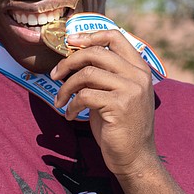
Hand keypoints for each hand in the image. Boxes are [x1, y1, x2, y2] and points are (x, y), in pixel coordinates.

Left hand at [49, 29, 159, 175]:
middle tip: (54, 75)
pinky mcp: (119, 105)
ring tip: (60, 101)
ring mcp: (131, 89)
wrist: (135, 157)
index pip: (115, 36)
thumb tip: (74, 57)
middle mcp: (138, 75)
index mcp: (139, 68)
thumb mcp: (118, 94)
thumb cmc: (120, 126)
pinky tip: (69, 115)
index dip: (89, 36)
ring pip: (87, 73)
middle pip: (96, 52)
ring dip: (66, 87)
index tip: (70, 42)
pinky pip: (85, 95)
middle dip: (69, 61)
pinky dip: (71, 105)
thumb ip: (105, 75)